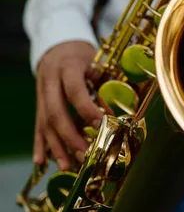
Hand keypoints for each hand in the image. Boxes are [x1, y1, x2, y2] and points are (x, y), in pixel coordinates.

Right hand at [34, 41, 103, 170]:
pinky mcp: (38, 104)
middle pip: (55, 112)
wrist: (58, 46)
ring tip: (67, 166)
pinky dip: (39, 145)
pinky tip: (41, 161)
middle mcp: (50, 81)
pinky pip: (37, 126)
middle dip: (70, 137)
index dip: (86, 109)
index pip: (74, 91)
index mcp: (67, 67)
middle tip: (85, 155)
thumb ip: (105, 82)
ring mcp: (41, 94)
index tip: (100, 125)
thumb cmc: (83, 55)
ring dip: (56, 147)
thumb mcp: (96, 60)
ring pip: (44, 123)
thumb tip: (119, 107)